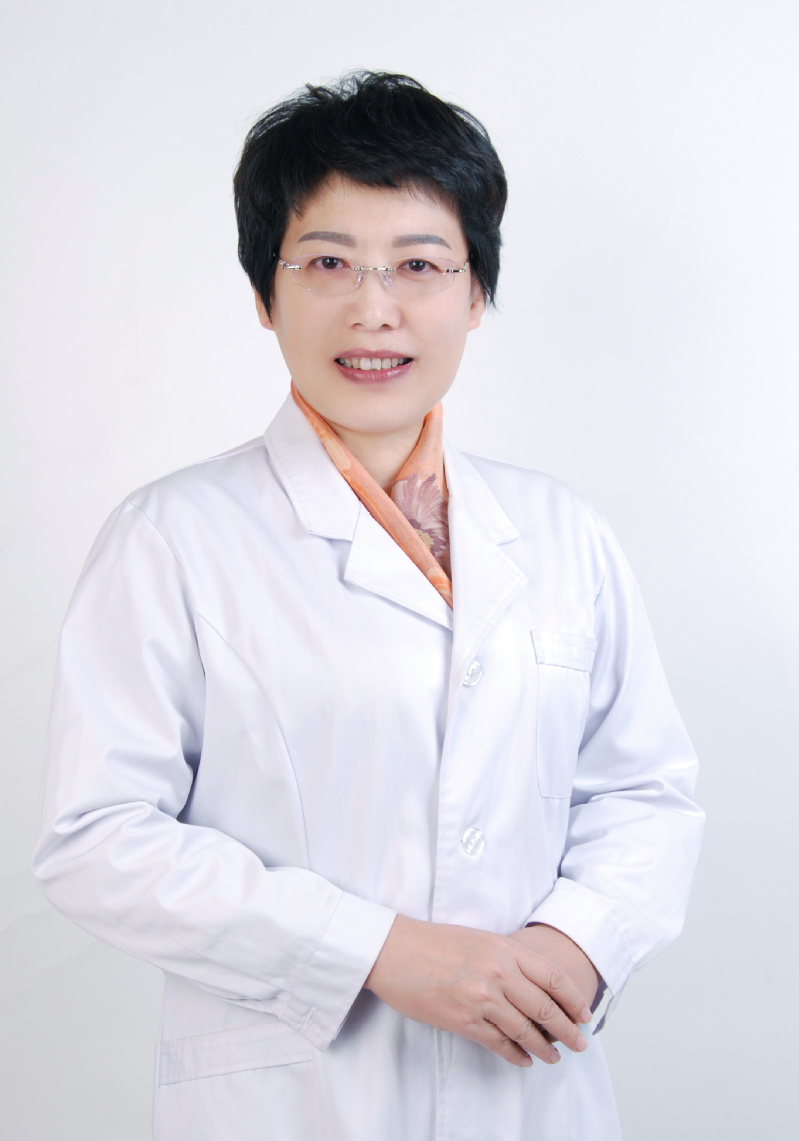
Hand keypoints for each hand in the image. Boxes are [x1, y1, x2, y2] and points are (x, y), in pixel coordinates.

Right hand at [364, 915, 592, 1067]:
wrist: (394, 950)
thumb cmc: (433, 941)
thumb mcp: (479, 939)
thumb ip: (507, 958)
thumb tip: (534, 984)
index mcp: (504, 949)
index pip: (552, 977)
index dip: (573, 999)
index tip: (585, 1014)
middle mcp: (498, 973)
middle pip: (545, 1008)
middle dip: (568, 1031)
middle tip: (579, 1044)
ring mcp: (481, 999)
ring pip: (525, 1030)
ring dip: (544, 1048)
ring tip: (554, 1057)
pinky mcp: (463, 1021)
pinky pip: (499, 1044)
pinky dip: (515, 1055)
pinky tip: (524, 1060)